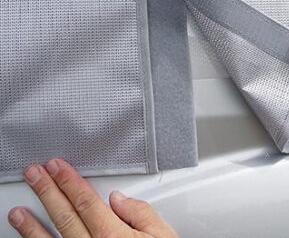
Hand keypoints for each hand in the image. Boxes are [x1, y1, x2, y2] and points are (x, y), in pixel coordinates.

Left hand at [8, 159, 177, 237]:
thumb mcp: (162, 235)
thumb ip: (141, 213)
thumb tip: (119, 198)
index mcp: (114, 236)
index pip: (85, 201)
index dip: (69, 181)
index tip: (56, 167)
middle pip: (65, 216)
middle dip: (48, 192)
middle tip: (34, 174)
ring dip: (32, 227)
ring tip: (18, 213)